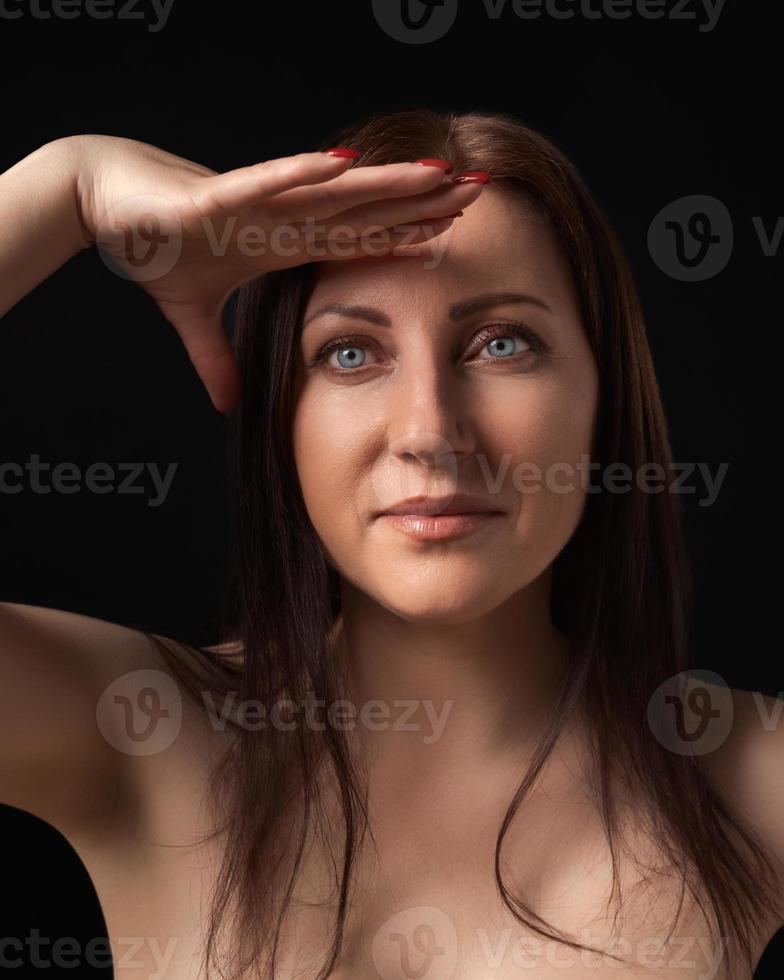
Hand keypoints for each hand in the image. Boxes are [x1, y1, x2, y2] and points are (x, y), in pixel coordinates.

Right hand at [74, 137, 485, 411]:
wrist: (101, 204)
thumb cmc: (152, 246)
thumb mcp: (191, 315)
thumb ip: (214, 357)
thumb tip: (227, 404)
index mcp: (279, 242)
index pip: (354, 239)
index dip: (401, 236)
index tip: (448, 236)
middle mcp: (279, 218)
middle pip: (363, 209)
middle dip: (419, 201)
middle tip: (479, 191)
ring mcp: (254, 205)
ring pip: (332, 192)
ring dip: (385, 183)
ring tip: (439, 174)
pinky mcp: (217, 198)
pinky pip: (268, 184)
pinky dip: (304, 175)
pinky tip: (348, 165)